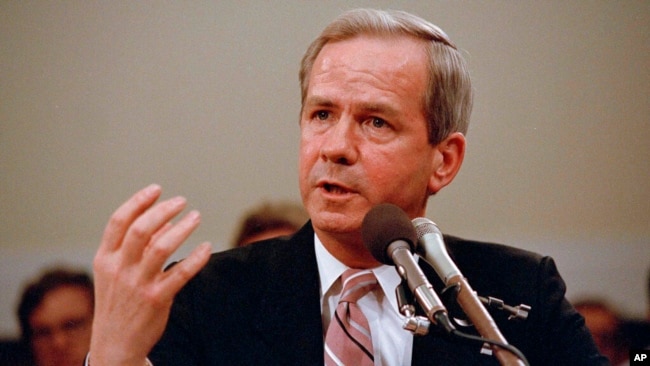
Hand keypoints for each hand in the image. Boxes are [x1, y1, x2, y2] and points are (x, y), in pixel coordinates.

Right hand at [89, 184, 210, 365]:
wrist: (116, 343)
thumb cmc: (119, 302)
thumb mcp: (116, 273)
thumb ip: (137, 246)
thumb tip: (164, 220)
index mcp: (105, 258)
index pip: (119, 221)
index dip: (138, 201)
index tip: (157, 189)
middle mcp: (119, 268)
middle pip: (140, 230)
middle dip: (163, 210)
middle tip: (182, 202)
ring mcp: (137, 284)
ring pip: (161, 247)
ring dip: (182, 228)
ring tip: (196, 217)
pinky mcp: (156, 298)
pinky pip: (181, 273)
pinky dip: (197, 257)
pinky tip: (207, 247)